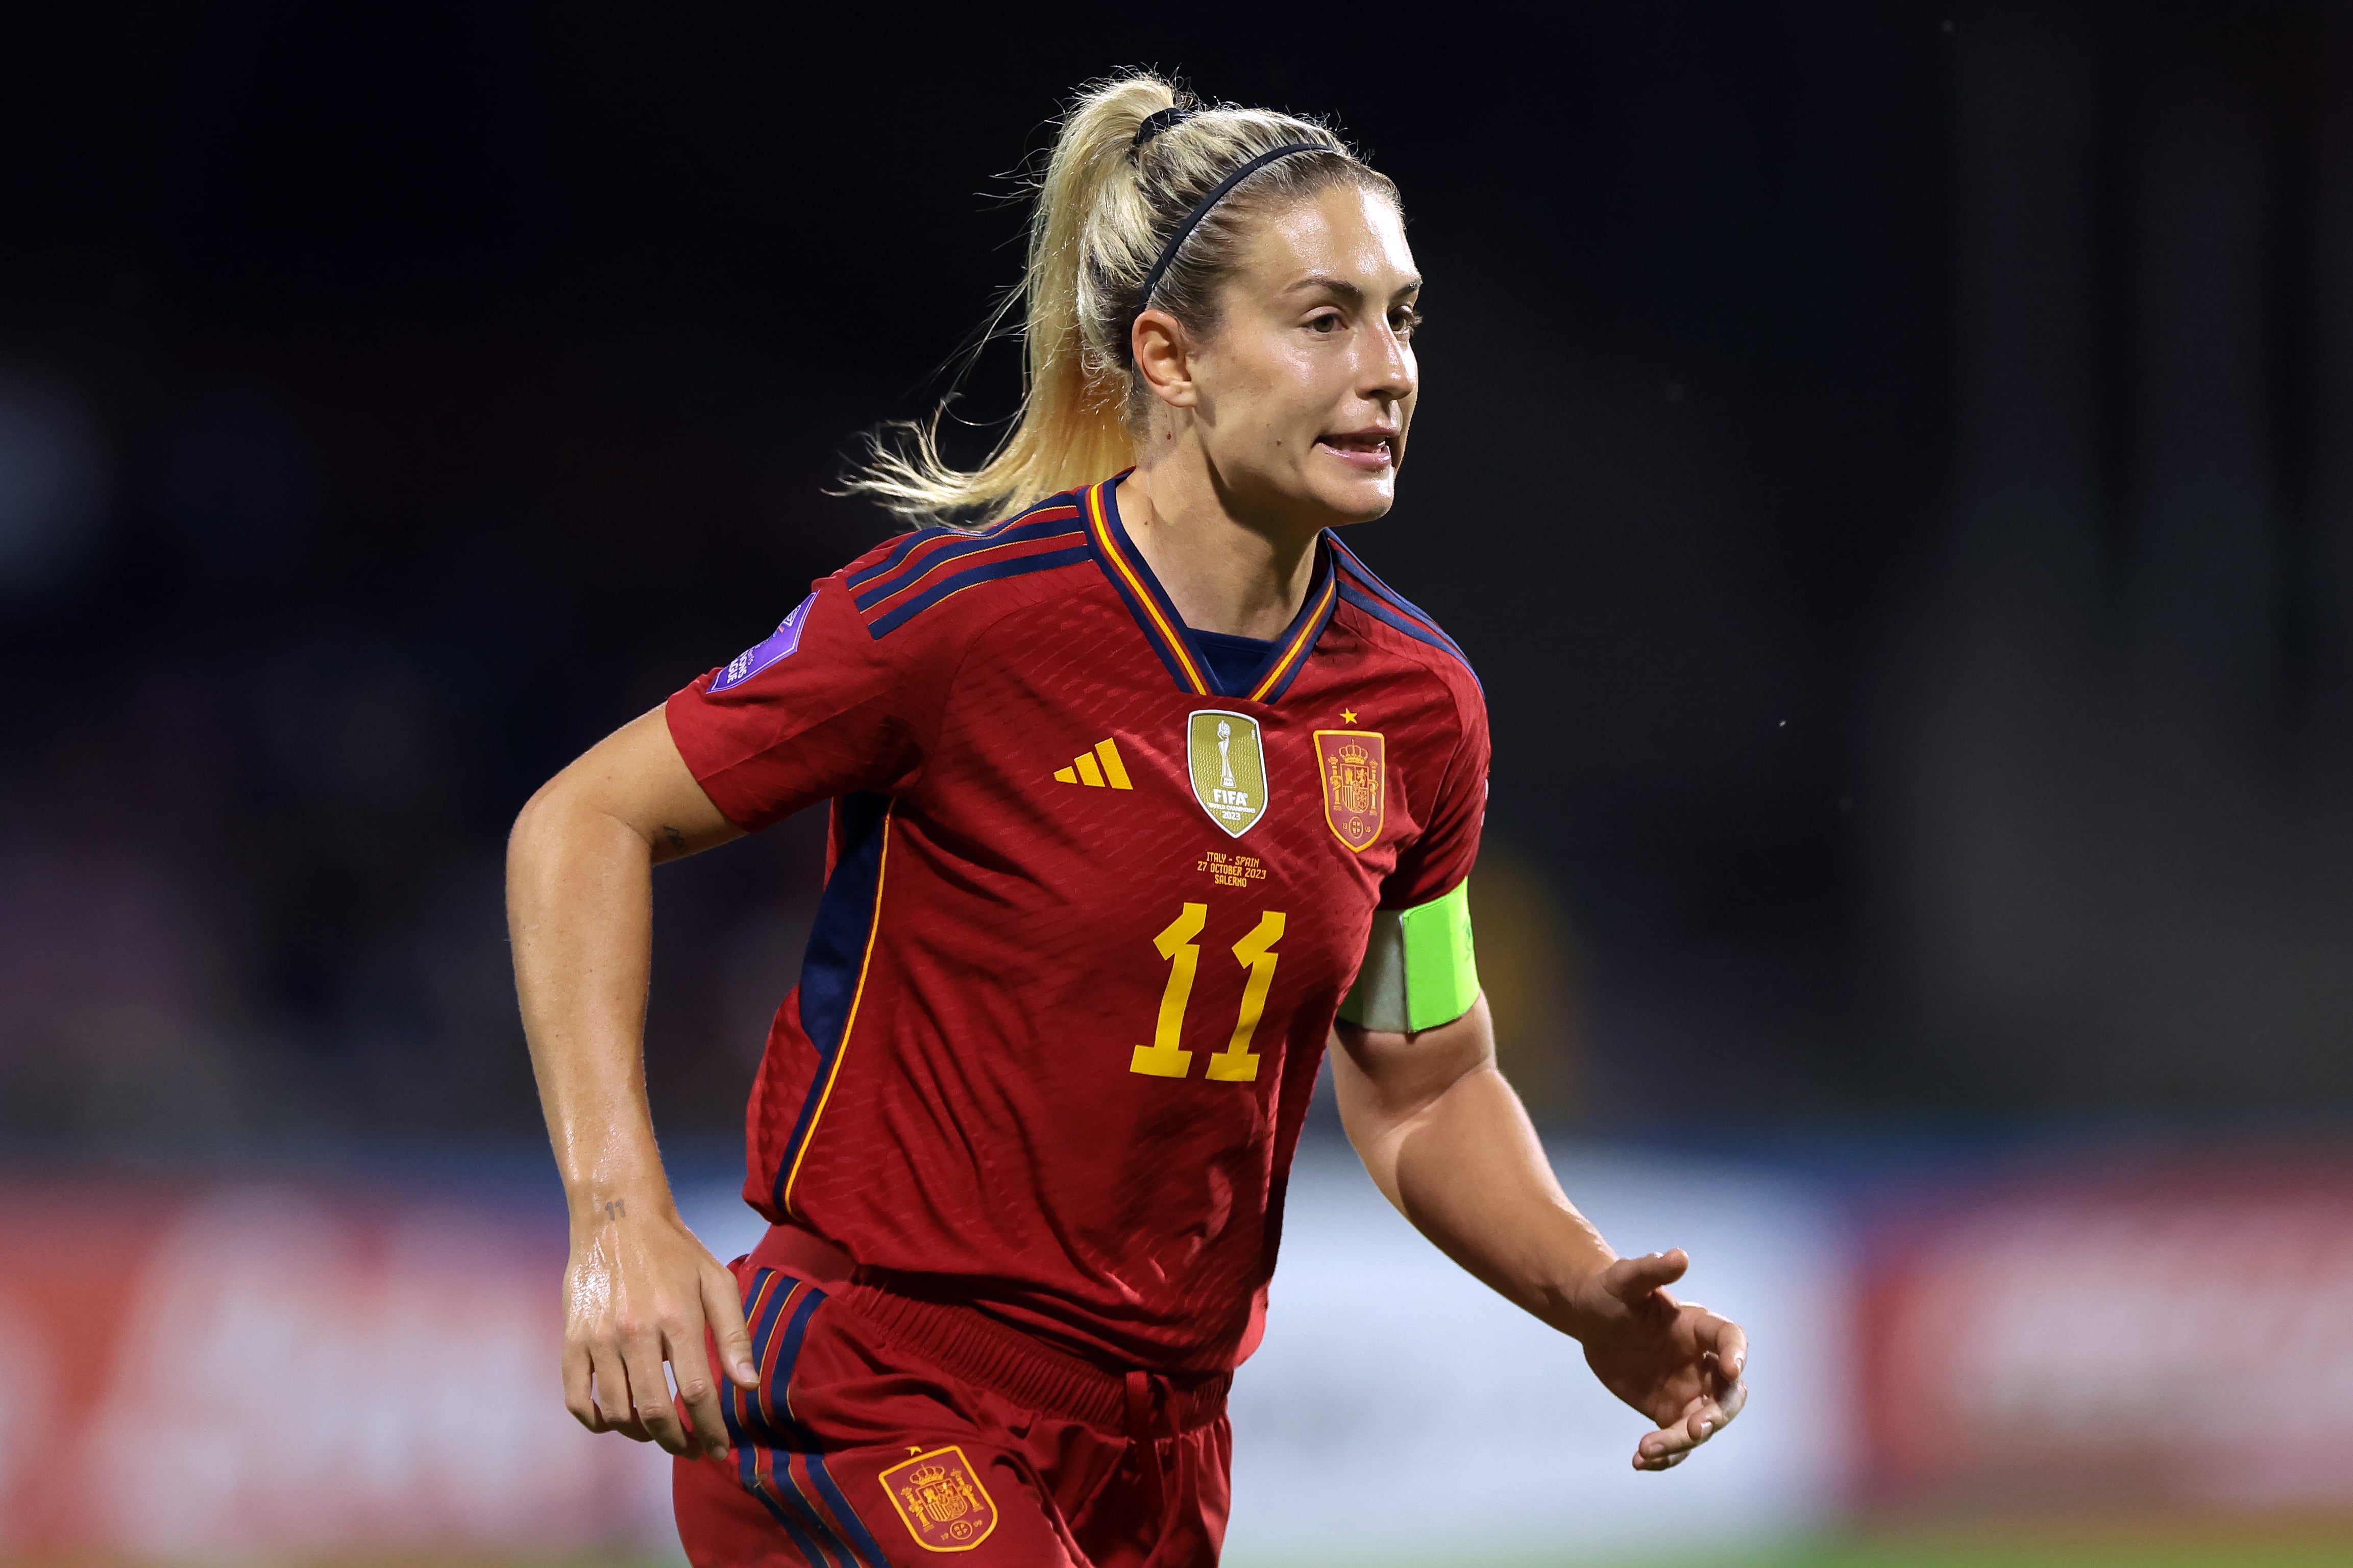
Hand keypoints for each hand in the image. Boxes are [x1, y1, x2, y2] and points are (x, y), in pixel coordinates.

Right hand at [561, 1199, 759, 1458]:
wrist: (618, 1217)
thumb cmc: (675, 1251)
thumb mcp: (717, 1281)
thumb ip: (734, 1335)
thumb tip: (749, 1385)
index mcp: (677, 1318)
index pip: (697, 1392)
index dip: (710, 1429)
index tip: (719, 1449)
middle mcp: (635, 1332)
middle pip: (655, 1411)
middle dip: (677, 1441)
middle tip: (691, 1449)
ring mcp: (598, 1338)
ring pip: (616, 1411)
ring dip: (641, 1434)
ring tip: (659, 1433)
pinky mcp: (571, 1339)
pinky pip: (576, 1399)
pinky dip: (596, 1421)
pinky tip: (616, 1421)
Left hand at [1571, 1249, 1747, 1471]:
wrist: (1593, 1318)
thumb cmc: (1611, 1291)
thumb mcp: (1624, 1279)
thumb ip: (1651, 1270)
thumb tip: (1679, 1255)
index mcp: (1700, 1327)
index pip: (1731, 1339)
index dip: (1736, 1354)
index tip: (1731, 1369)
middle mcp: (1703, 1362)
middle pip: (1727, 1395)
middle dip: (1717, 1415)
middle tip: (1694, 1430)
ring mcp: (1689, 1391)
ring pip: (1702, 1425)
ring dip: (1682, 1442)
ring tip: (1647, 1449)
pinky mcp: (1669, 1413)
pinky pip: (1676, 1441)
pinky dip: (1664, 1456)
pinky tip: (1639, 1461)